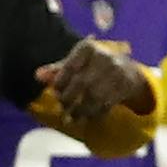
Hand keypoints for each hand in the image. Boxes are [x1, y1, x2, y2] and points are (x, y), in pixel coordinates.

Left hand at [36, 39, 155, 119]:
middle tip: (63, 108)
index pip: (69, 68)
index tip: (56, 93)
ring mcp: (118, 72)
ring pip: (95, 96)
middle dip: (70, 99)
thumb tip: (37, 76)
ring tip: (72, 118)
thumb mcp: (77, 62)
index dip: (60, 83)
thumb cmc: (94, 65)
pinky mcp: (126, 86)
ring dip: (82, 110)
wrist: (129, 70)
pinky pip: (108, 103)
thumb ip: (58, 70)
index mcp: (88, 48)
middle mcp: (105, 57)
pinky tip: (87, 118)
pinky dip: (95, 113)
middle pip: (82, 83)